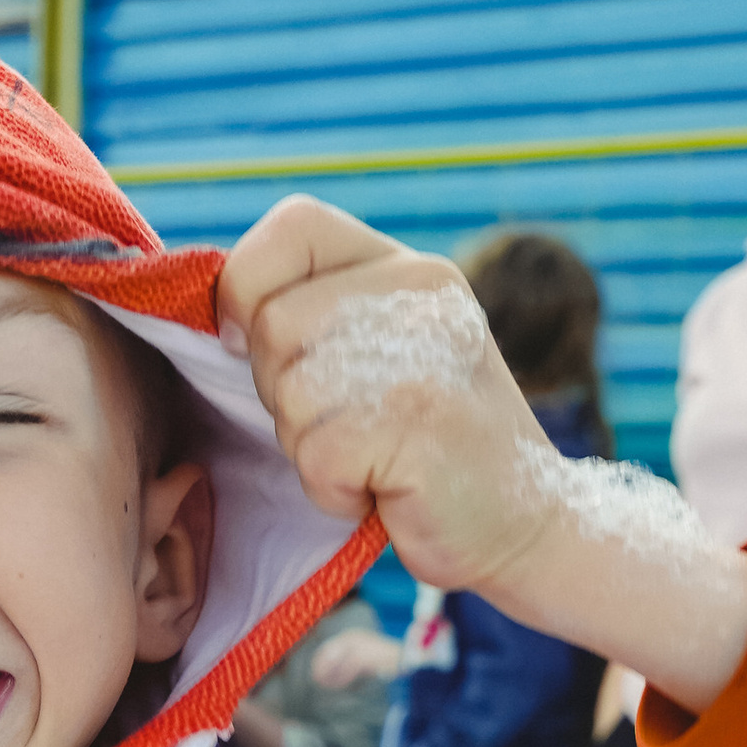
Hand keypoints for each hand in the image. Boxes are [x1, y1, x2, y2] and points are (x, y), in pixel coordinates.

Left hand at [220, 196, 746, 713]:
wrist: (529, 521)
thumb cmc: (427, 442)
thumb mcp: (381, 351)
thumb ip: (316, 314)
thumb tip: (217, 313)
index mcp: (407, 268)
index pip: (292, 225)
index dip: (246, 285)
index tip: (252, 344)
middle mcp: (421, 295)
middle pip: (273, 323)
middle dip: (280, 391)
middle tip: (349, 423)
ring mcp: (425, 358)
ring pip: (289, 393)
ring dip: (308, 446)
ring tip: (374, 456)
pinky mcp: (420, 427)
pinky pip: (316, 456)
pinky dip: (333, 490)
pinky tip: (384, 489)